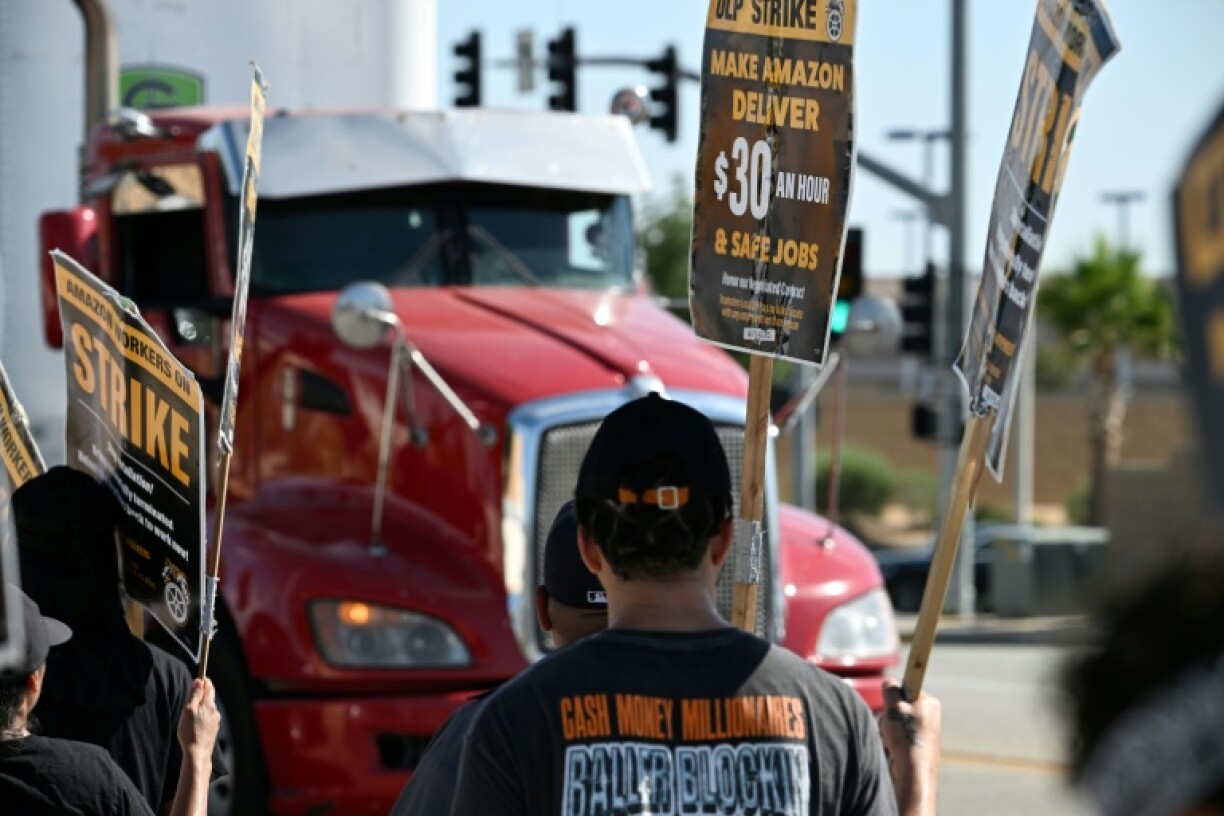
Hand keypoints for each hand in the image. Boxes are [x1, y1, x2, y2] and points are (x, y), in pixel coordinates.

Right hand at [177, 679, 220, 765]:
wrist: (197, 753)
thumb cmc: (190, 732)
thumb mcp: (188, 711)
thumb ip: (194, 696)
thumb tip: (199, 681)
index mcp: (209, 705)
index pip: (209, 687)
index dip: (204, 681)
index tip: (200, 677)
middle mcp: (215, 711)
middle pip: (210, 697)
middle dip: (203, 693)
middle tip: (194, 691)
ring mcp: (216, 721)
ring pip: (209, 708)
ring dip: (202, 706)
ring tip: (192, 709)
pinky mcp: (214, 729)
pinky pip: (208, 718)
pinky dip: (203, 715)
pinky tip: (196, 722)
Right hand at [878, 680, 940, 815]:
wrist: (914, 770)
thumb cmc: (906, 736)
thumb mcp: (894, 706)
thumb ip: (890, 690)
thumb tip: (889, 682)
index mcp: (930, 703)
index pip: (906, 691)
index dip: (894, 699)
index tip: (891, 707)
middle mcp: (931, 717)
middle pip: (900, 708)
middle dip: (890, 716)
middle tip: (890, 724)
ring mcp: (926, 734)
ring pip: (898, 724)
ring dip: (889, 729)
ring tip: (892, 739)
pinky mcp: (919, 747)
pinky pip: (900, 738)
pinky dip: (893, 741)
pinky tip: (894, 749)